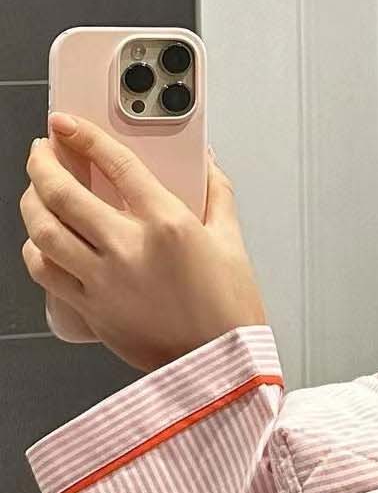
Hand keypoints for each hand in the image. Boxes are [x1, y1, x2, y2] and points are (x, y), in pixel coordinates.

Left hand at [20, 113, 268, 372]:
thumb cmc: (229, 312)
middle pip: (63, 192)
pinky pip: (44, 272)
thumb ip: (217, 196)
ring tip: (35, 190)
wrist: (221, 368)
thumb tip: (206, 165)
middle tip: (41, 151)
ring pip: (43, 230)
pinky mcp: (91, 310)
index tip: (67, 124)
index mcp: (168, 225)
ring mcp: (104, 281)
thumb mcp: (232, 244)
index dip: (84, 136)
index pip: (115, 163)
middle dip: (42, 162)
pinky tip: (39, 239)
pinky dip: (34, 249)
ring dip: (30, 202)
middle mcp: (129, 249)